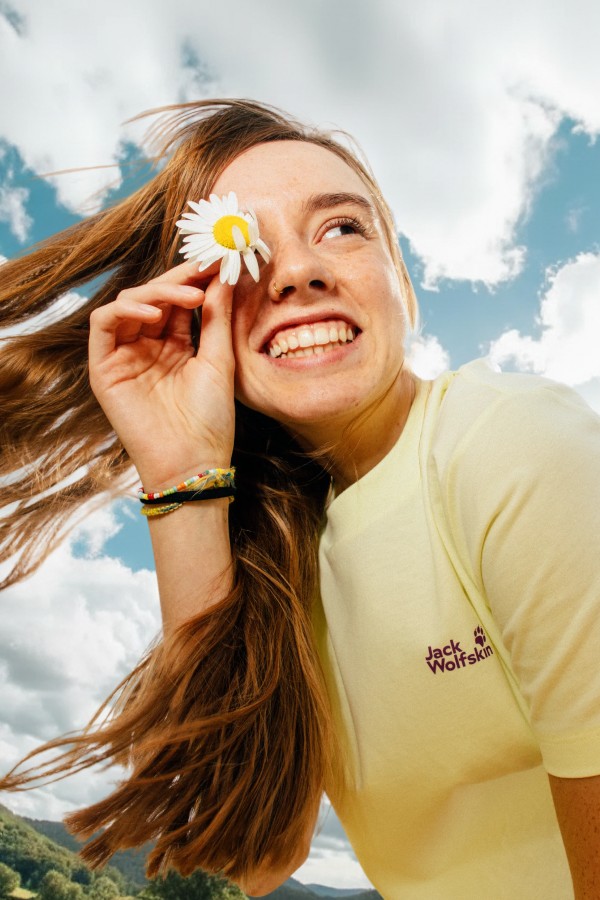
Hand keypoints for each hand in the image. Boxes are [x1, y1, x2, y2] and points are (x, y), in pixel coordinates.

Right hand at [88, 261, 234, 487]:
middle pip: (153, 298)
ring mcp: (125, 356)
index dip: (195, 279)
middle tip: (203, 265)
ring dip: (157, 292)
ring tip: (188, 296)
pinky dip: (125, 311)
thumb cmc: (210, 420)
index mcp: (175, 346)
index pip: (179, 302)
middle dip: (178, 279)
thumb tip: (223, 276)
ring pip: (129, 304)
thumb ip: (216, 317)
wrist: (193, 461)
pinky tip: (153, 315)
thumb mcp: (219, 360)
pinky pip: (104, 324)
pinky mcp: (104, 368)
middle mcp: (148, 347)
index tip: (219, 260)